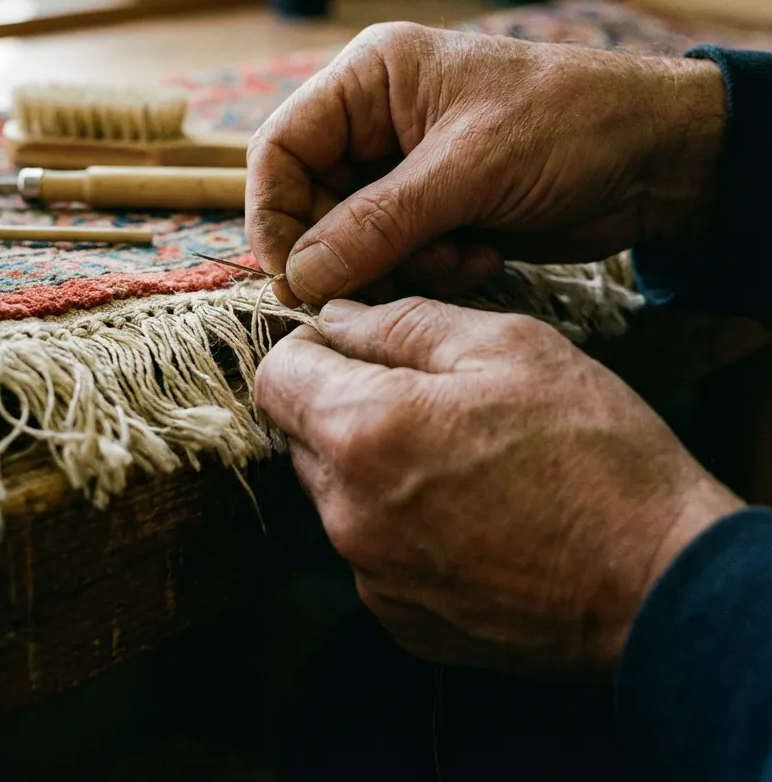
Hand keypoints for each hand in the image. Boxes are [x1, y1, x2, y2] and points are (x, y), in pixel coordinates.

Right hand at [246, 23, 726, 304]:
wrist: (660, 158)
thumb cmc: (571, 126)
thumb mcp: (469, 169)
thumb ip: (378, 223)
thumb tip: (300, 278)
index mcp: (370, 80)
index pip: (282, 148)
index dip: (275, 215)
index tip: (293, 277)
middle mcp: (375, 123)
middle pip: (311, 202)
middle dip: (347, 250)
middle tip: (388, 277)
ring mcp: (403, 171)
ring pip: (350, 240)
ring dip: (395, 265)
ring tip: (458, 255)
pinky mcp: (432, 212)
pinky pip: (393, 257)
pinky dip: (428, 269)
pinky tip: (480, 254)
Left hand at [255, 297, 742, 674]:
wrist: (658, 584)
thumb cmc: (593, 454)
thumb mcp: (507, 346)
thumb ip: (402, 321)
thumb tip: (337, 314)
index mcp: (362, 431)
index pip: (274, 374)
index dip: (310, 348)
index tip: (356, 346)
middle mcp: (347, 512)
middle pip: (303, 435)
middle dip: (343, 404)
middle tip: (425, 398)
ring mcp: (370, 574)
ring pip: (336, 493)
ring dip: (373, 465)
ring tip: (457, 458)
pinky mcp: (400, 618)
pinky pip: (370, 550)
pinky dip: (399, 524)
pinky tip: (467, 514)